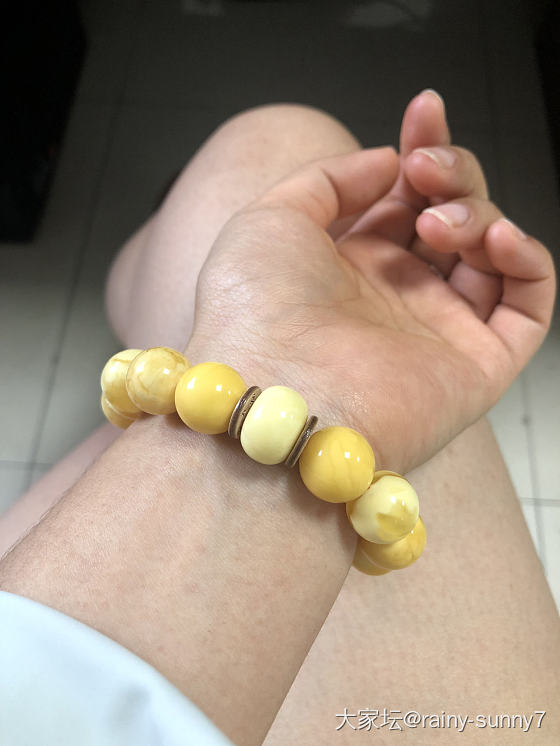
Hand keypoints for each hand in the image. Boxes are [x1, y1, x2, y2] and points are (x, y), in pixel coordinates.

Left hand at [186, 91, 555, 473]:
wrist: (274, 396)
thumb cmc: (255, 310)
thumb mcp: (271, 218)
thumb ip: (331, 180)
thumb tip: (387, 163)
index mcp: (350, 264)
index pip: (406, 196)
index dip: (422, 149)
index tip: (424, 111)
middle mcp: (397, 296)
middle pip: (452, 215)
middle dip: (450, 173)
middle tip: (426, 170)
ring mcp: (438, 330)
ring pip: (489, 253)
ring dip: (476, 213)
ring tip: (438, 222)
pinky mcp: (478, 366)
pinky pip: (527, 306)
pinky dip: (526, 260)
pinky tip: (496, 239)